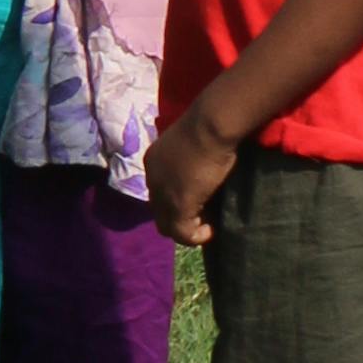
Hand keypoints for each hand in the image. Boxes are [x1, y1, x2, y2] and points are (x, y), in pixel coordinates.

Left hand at [144, 107, 236, 248]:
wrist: (210, 126)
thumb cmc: (206, 127)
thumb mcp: (191, 145)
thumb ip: (188, 161)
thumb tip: (202, 175)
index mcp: (153, 161)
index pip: (158, 190)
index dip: (175, 200)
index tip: (197, 202)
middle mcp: (152, 178)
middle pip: (159, 210)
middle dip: (178, 217)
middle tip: (202, 218)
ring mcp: (163, 194)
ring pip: (167, 226)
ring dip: (186, 230)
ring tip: (207, 226)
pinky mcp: (178, 205)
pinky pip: (182, 233)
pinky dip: (196, 237)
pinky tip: (211, 230)